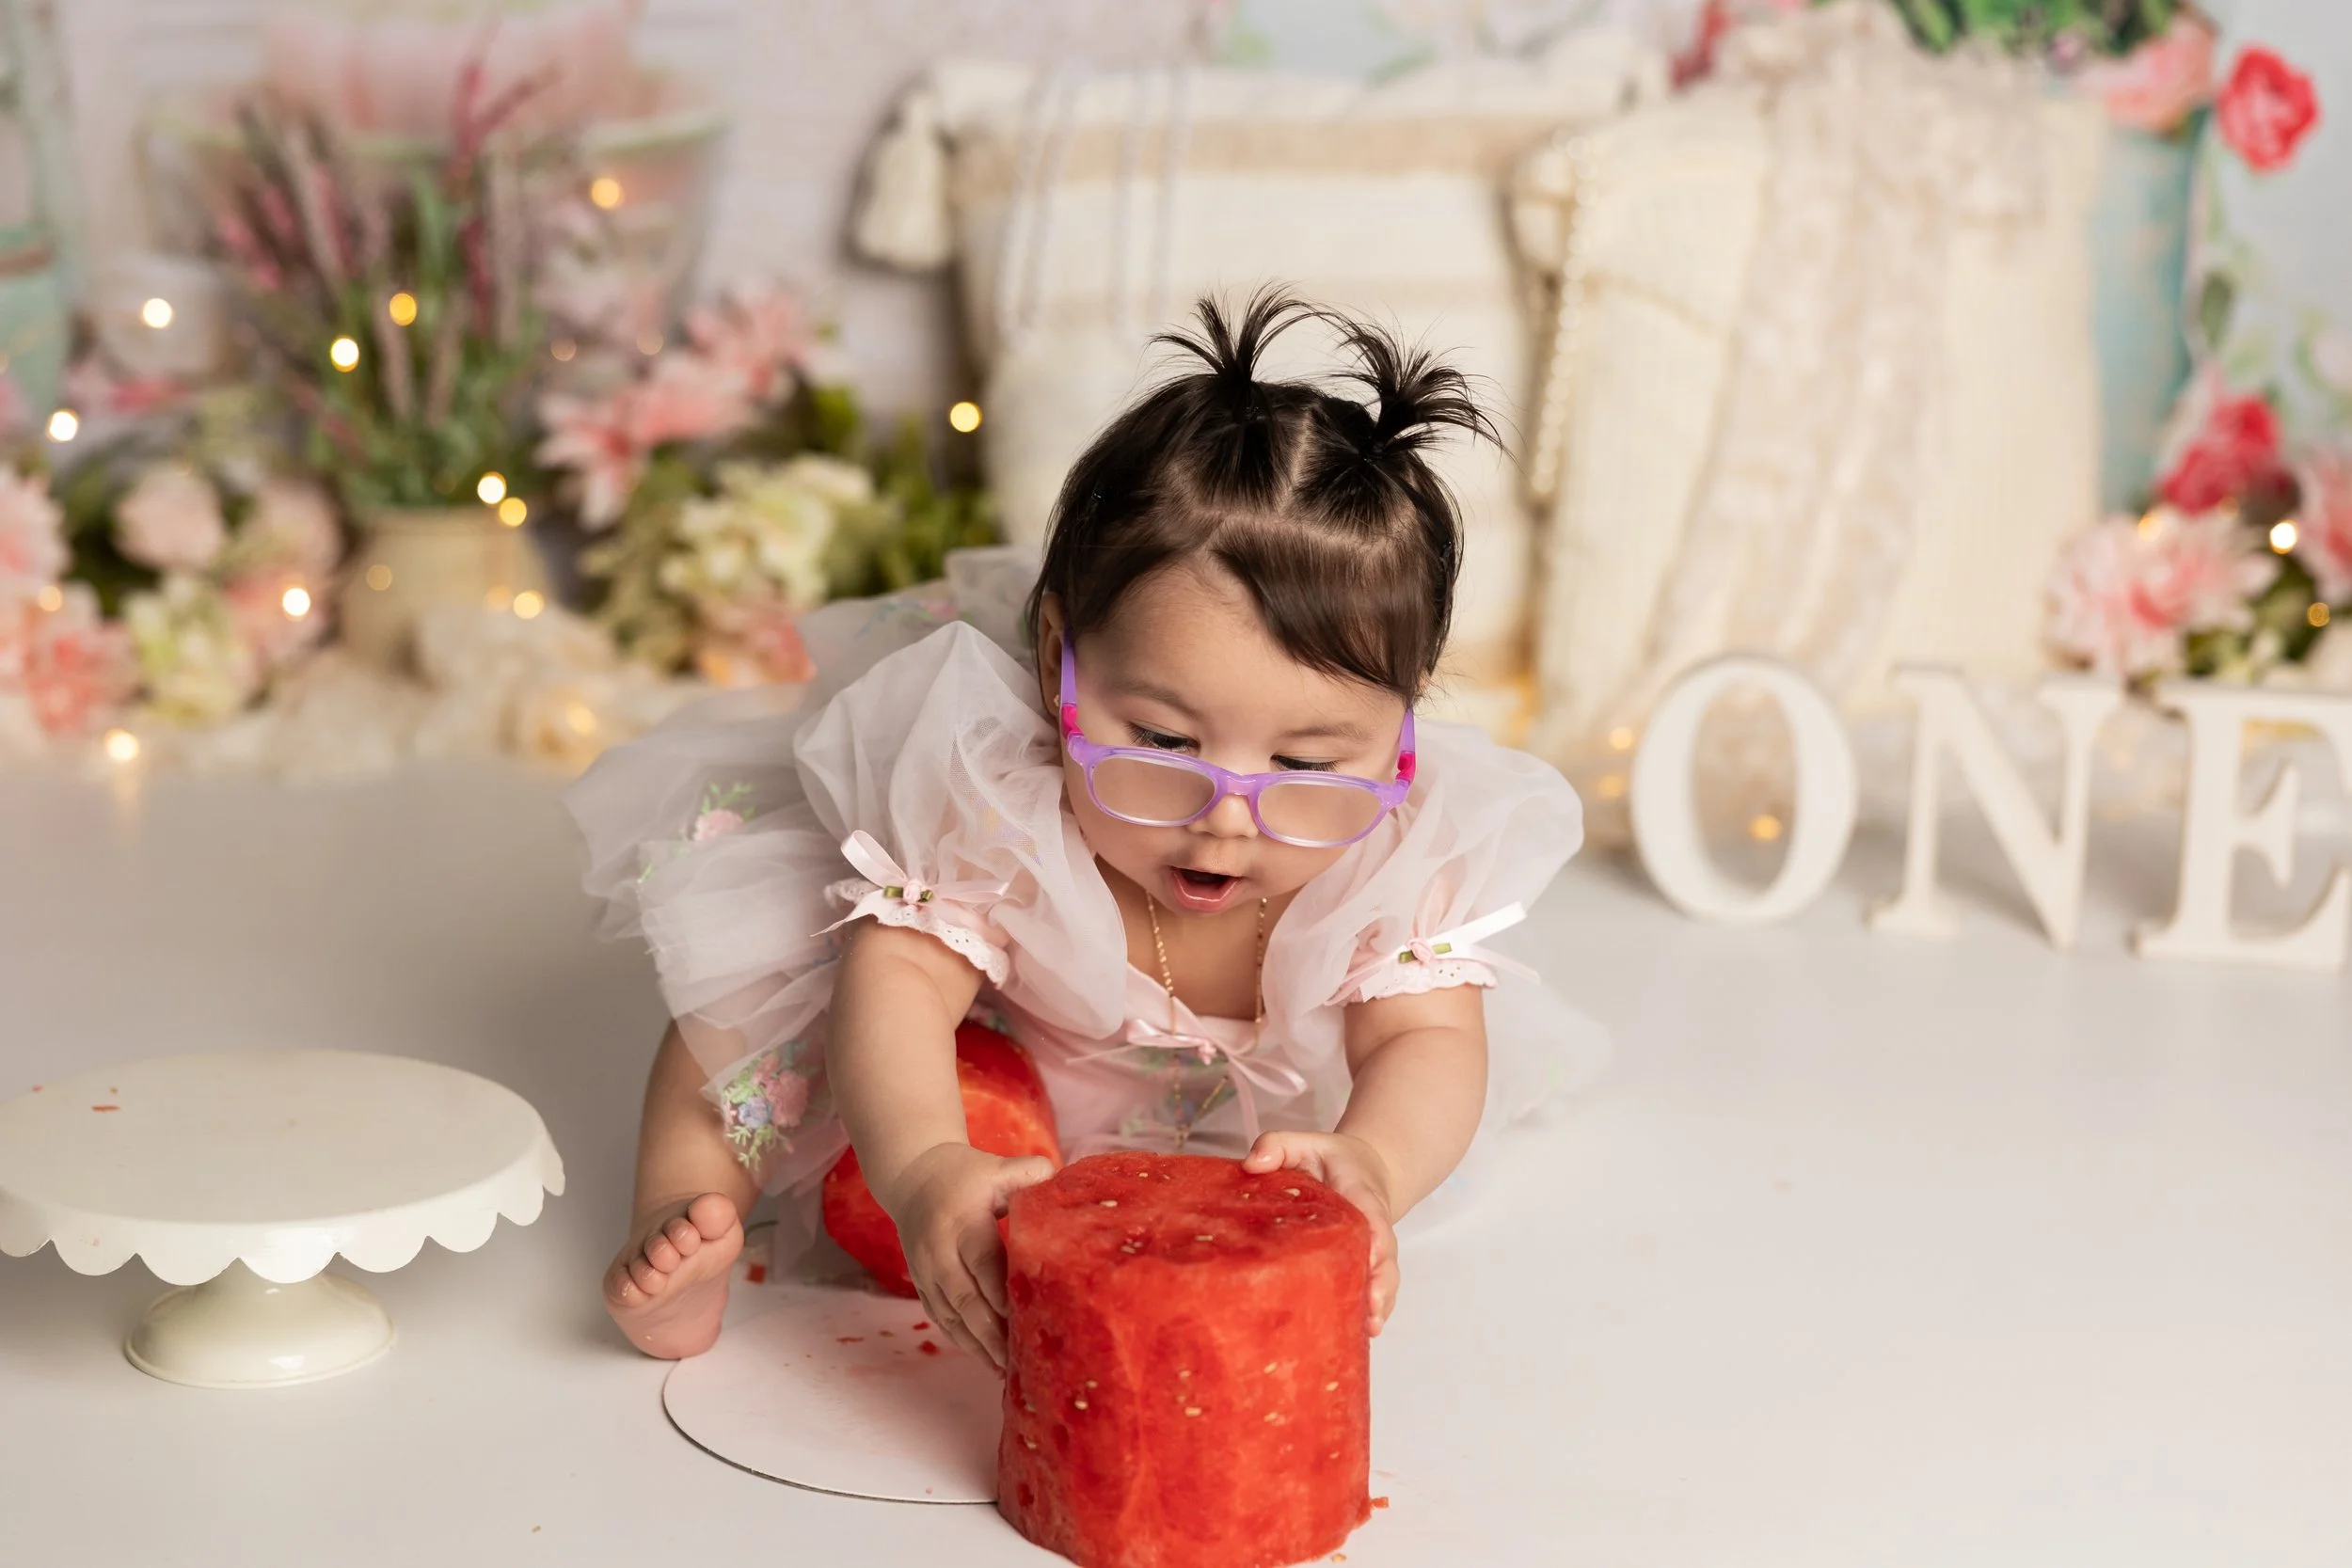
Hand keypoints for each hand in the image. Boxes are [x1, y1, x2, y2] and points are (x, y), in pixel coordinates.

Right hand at [874, 1141, 1055, 1369]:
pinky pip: (942, 1318)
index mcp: (960, 1222)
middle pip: (965, 1298)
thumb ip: (1028, 1172)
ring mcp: (926, 1271)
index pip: (982, 1261)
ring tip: (1005, 1369)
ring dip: (977, 1344)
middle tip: (1018, 1358)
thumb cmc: (967, 1174)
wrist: (913, 1179)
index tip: (1023, 1316)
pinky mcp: (922, 1285)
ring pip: (951, 1316)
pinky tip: (986, 1359)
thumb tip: (1059, 1181)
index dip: (1000, 1290)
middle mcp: (938, 1251)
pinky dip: (963, 1341)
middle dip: (991, 1332)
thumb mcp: (995, 1167)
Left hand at [1242, 1131, 1400, 1336]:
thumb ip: (1278, 1144)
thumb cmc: (1329, 1159)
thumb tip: (1251, 1164)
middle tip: (1372, 1309)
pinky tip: (1360, 1335)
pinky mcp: (1366, 1267)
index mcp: (1360, 1196)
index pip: (1373, 1217)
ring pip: (1384, 1280)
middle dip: (1381, 1284)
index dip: (1376, 1238)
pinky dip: (1370, 1312)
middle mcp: (1373, 1228)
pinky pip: (1373, 1290)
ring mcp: (1374, 1252)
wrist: (1364, 1170)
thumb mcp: (1305, 1142)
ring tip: (1370, 1329)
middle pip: (1386, 1258)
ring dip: (1380, 1304)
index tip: (1373, 1257)